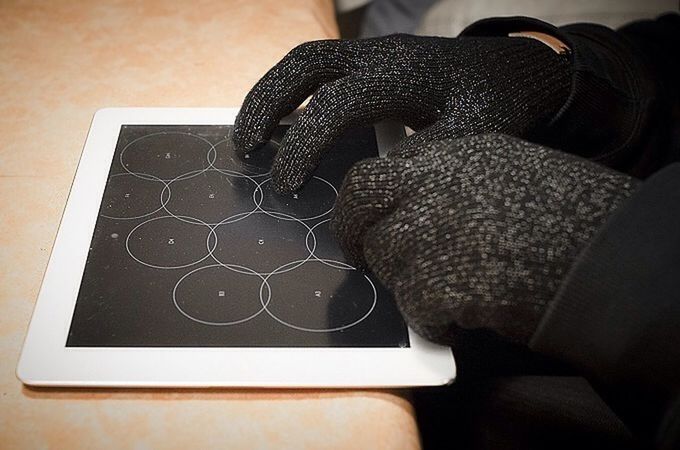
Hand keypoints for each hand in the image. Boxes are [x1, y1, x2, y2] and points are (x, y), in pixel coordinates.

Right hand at [233, 34, 570, 192]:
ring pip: (305, 60)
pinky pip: (321, 68)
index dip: (302, 147)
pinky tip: (284, 121)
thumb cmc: (497, 104)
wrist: (517, 68)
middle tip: (243, 148)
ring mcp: (373, 53)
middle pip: (303, 65)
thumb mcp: (472, 137)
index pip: (332, 107)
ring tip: (249, 135)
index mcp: (399, 75)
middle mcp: (378, 55)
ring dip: (270, 93)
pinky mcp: (373, 60)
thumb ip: (422, 157)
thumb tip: (373, 182)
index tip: (285, 185)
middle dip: (265, 104)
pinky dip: (292, 91)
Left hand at [331, 134, 637, 344]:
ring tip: (460, 289)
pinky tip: (476, 313)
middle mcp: (435, 183)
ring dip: (411, 283)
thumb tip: (409, 207)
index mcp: (457, 153)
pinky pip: (414, 309)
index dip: (367, 204)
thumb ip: (454, 183)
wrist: (616, 263)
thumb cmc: (577, 221)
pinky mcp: (438, 283)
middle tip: (362, 257)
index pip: (379, 172)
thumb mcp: (513, 172)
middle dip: (353, 233)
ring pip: (386, 263)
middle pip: (360, 204)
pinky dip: (437, 319)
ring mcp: (432, 231)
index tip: (366, 222)